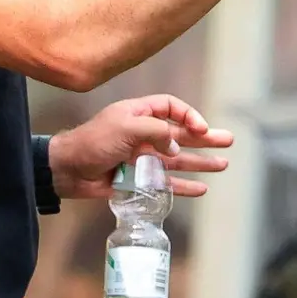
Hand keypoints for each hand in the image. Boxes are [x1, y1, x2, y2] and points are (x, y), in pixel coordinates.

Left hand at [47, 95, 233, 200]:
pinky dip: (183, 186)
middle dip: (205, 138)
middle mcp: (143, 134)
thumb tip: (174, 144)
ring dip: (200, 162)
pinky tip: (201, 189)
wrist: (68, 170)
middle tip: (228, 141)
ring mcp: (142, 158)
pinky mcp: (138, 180)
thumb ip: (154, 132)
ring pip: (178, 160)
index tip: (199, 128)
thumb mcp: (125, 127)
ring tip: (223, 165)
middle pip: (181, 134)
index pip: (171, 108)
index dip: (188, 115)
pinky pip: (166, 183)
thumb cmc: (93, 142)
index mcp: (138, 113)